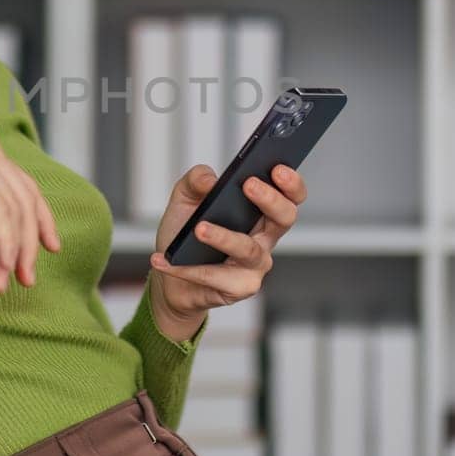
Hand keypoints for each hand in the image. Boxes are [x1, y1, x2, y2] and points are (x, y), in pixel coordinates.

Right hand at [0, 114, 60, 293]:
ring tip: (9, 281)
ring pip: (17, 208)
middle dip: (32, 242)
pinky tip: (1, 265)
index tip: (46, 249)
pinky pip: (0, 212)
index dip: (39, 219)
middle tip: (28, 278)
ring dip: (17, 250)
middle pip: (27, 198)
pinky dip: (5, 242)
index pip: (23, 185)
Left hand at [147, 163, 307, 323]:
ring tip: (198, 228)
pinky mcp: (240, 287)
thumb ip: (195, 180)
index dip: (291, 182)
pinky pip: (216, 276)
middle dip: (271, 199)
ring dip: (223, 237)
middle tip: (248, 185)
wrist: (169, 277)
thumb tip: (210, 180)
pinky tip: (163, 260)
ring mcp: (255, 264)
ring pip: (248, 249)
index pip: (289, 195)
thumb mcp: (185, 199)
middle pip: (285, 217)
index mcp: (260, 212)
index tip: (277, 167)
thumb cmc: (186, 236)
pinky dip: (187, 269)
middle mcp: (264, 237)